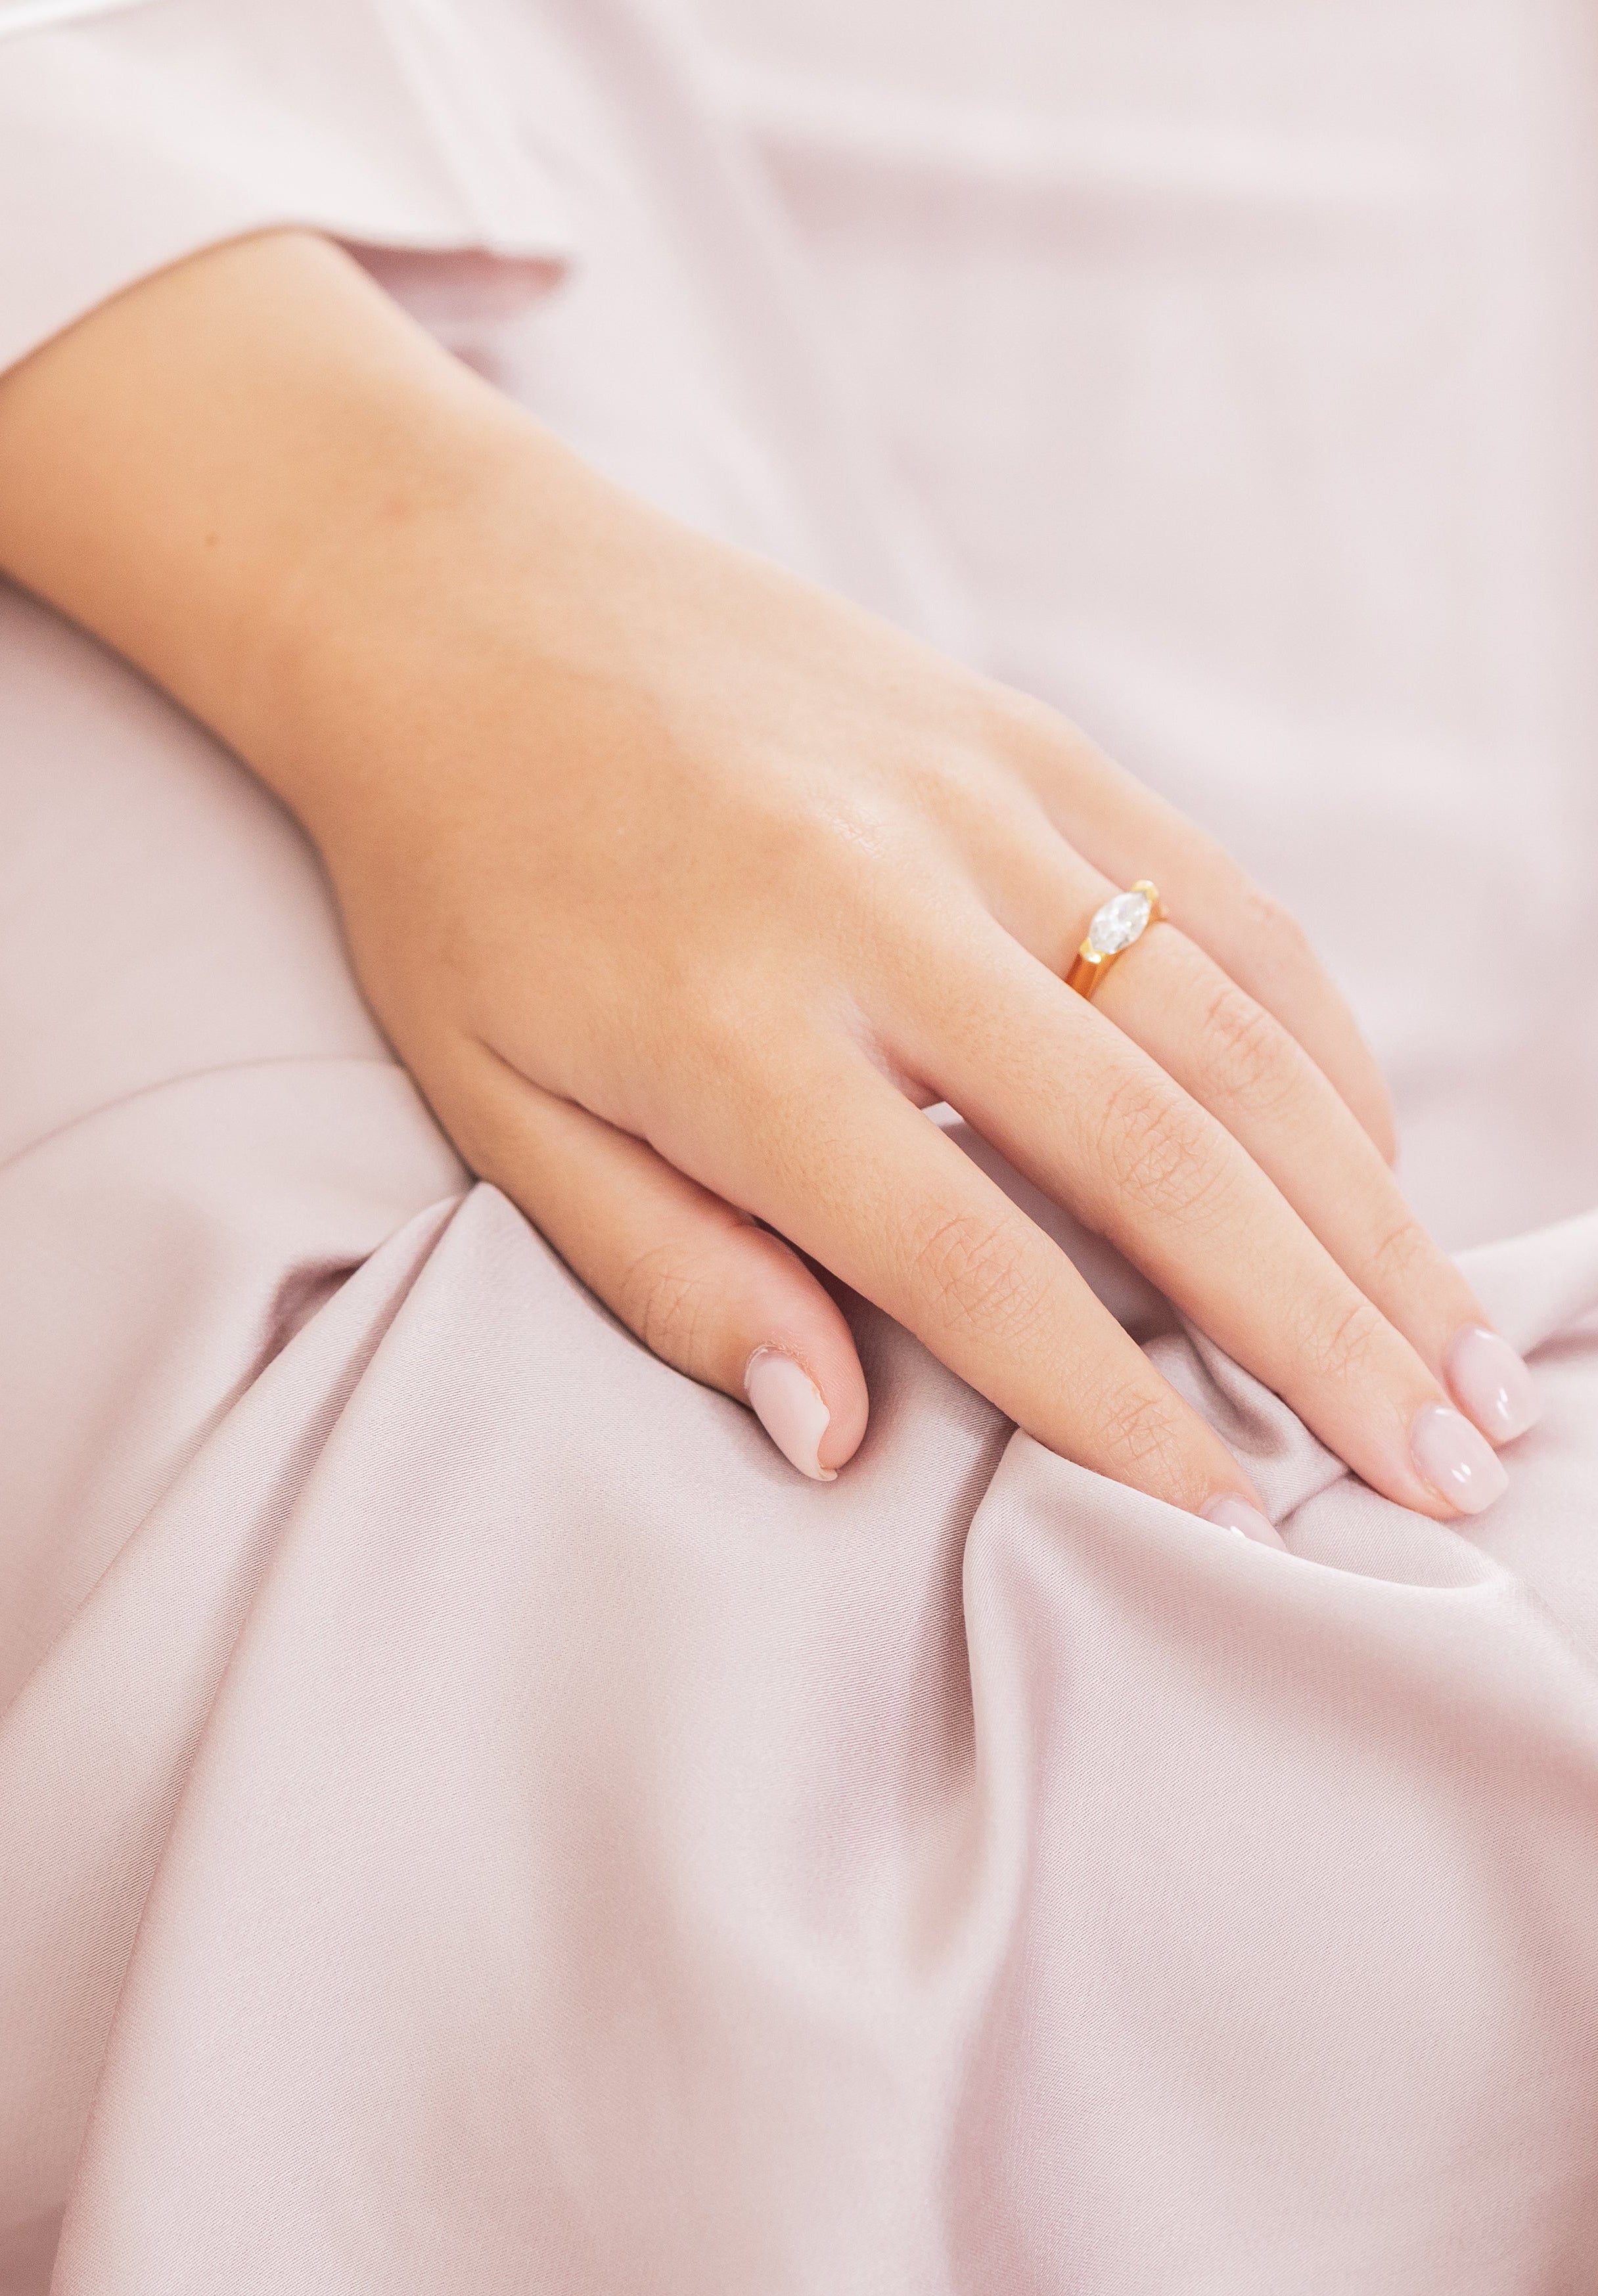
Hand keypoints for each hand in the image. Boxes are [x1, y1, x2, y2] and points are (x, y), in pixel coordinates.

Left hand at [0, 233, 1539, 1522]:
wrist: (456, 602)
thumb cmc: (466, 882)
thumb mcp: (501, 1108)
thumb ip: (675, 1278)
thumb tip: (834, 1439)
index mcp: (740, 1034)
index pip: (976, 1265)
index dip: (1119, 1412)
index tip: (1237, 1520)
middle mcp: (888, 914)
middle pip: (1159, 1154)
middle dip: (1323, 1329)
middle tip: (1445, 1471)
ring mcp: (978, 807)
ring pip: (1230, 1030)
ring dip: (1368, 1205)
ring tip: (1461, 1350)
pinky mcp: (1026, 738)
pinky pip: (1219, 898)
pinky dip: (1318, 1038)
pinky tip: (1375, 1158)